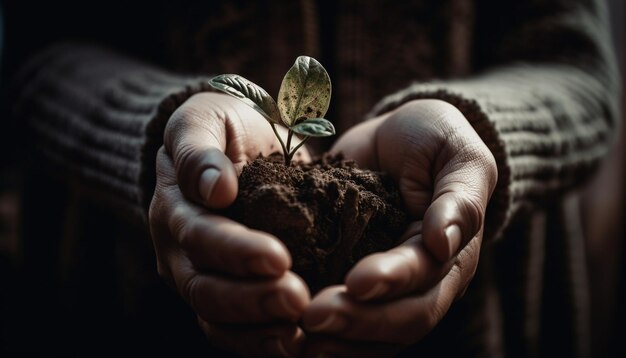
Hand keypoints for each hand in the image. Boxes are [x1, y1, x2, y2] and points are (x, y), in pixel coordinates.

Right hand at [148, 92, 310, 355]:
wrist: (233, 146)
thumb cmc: (221, 128)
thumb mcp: (203, 119)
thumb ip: (199, 150)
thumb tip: (215, 190)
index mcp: (174, 209)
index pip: (199, 238)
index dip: (235, 251)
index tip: (278, 256)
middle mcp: (181, 253)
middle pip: (206, 289)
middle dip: (252, 299)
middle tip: (298, 300)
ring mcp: (201, 277)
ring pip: (219, 320)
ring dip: (260, 330)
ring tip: (300, 334)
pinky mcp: (228, 294)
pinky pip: (239, 330)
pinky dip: (265, 341)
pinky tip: (301, 343)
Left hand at [301, 99, 496, 355]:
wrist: (398, 140)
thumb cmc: (433, 141)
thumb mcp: (458, 155)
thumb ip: (460, 197)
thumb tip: (445, 242)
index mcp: (452, 252)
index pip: (425, 277)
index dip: (392, 282)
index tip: (355, 282)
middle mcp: (425, 281)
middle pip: (402, 320)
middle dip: (359, 321)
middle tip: (312, 317)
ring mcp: (392, 290)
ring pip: (377, 336)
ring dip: (340, 340)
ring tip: (300, 336)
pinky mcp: (359, 285)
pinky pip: (352, 328)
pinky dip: (330, 338)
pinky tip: (296, 340)